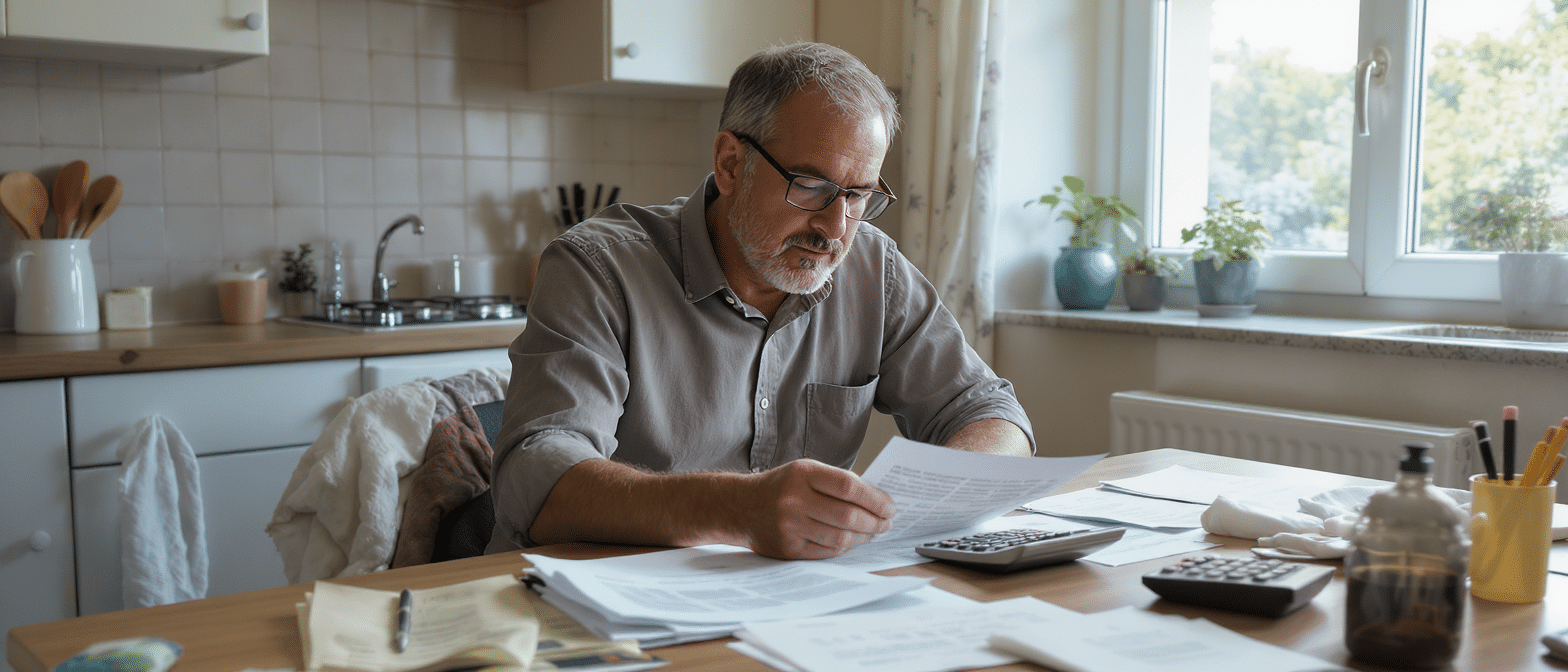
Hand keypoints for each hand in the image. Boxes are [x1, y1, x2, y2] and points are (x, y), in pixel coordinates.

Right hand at [736, 460, 896, 559]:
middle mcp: (794, 500)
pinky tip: (854, 540)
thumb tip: (878, 501)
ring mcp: (790, 526)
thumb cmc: (782, 487)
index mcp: (803, 473)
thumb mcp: (806, 471)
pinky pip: (827, 551)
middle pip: (848, 516)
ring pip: (841, 537)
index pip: (849, 487)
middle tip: (887, 523)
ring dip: (865, 537)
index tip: (890, 506)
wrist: (741, 507)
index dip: (876, 499)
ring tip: (874, 532)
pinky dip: (846, 546)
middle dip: (875, 522)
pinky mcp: (788, 548)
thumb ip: (838, 482)